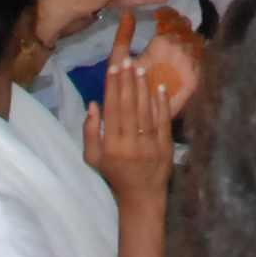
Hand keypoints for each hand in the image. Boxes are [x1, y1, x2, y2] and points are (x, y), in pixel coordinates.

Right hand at [83, 49, 177, 203]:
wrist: (141, 196)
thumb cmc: (114, 174)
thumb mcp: (93, 159)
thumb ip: (90, 132)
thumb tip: (92, 104)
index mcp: (111, 146)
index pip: (112, 110)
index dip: (113, 88)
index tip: (113, 68)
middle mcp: (130, 144)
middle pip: (129, 106)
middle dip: (127, 81)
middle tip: (127, 60)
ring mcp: (149, 145)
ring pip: (146, 111)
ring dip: (143, 88)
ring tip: (140, 68)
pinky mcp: (165, 147)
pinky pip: (163, 121)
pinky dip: (162, 103)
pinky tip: (159, 87)